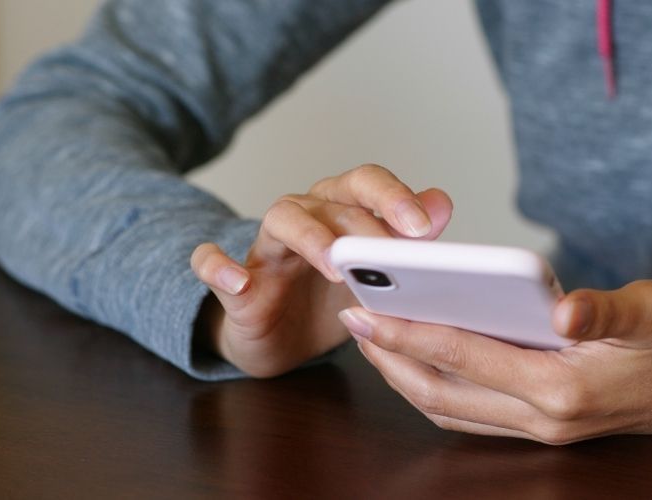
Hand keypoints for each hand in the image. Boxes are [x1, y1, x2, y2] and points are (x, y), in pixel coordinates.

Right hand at [191, 164, 452, 376]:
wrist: (279, 338)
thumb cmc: (327, 301)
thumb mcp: (373, 276)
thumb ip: (403, 240)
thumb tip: (441, 203)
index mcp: (340, 211)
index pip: (366, 184)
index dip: (393, 198)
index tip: (422, 228)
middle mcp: (304, 218)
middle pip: (330, 199)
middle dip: (363, 224)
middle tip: (389, 254)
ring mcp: (266, 249)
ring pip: (281, 220)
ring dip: (310, 237)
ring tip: (334, 266)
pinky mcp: (233, 283)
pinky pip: (210, 263)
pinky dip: (218, 267)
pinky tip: (238, 282)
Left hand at [339, 278, 651, 443]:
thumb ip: (608, 311)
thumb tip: (564, 309)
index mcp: (564, 388)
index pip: (465, 356)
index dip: (410, 332)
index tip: (366, 311)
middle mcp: (544, 418)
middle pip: (443, 391)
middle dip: (390, 358)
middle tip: (352, 321)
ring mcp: (540, 426)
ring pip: (450, 406)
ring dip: (404, 374)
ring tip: (373, 338)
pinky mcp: (540, 421)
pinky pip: (469, 410)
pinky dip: (434, 385)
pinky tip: (418, 359)